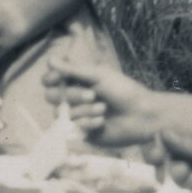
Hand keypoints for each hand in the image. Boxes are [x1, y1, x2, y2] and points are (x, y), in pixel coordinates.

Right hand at [43, 57, 167, 145]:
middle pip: (52, 96)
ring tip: (104, 109)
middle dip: (72, 95)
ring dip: (84, 110)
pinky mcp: (82, 133)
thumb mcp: (98, 76)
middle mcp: (74, 98)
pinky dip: (88, 123)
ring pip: (63, 113)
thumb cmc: (124, 91)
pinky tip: (103, 122)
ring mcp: (77, 116)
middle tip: (93, 95)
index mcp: (76, 81)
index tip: (57, 79)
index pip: (49, 80)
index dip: (50, 80)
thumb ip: (72, 70)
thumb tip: (50, 59)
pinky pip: (73, 128)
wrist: (142, 116)